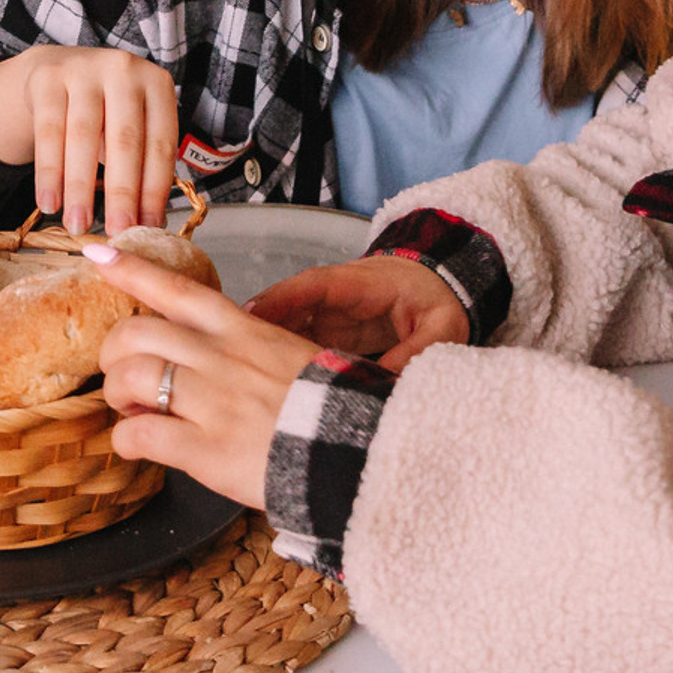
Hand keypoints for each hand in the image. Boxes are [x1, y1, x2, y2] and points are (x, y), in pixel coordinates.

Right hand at [0, 46, 178, 234]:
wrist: (60, 68)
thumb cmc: (107, 110)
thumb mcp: (133, 125)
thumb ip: (141, 165)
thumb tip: (148, 224)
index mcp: (157, 84)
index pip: (160, 144)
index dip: (155, 189)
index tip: (148, 228)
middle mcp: (124, 69)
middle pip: (124, 140)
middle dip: (121, 193)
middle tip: (117, 232)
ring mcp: (85, 69)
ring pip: (83, 137)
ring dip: (80, 188)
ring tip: (78, 225)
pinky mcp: (48, 78)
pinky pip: (48, 133)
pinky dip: (49, 173)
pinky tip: (49, 203)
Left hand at [89, 244, 322, 506]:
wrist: (353, 450)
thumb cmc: (324, 405)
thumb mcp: (287, 353)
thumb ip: (243, 347)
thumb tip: (205, 353)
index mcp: (241, 329)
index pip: (177, 288)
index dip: (131, 271)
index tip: (97, 255)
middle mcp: (220, 356)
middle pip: (136, 332)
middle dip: (113, 353)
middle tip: (121, 375)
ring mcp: (211, 401)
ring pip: (130, 377)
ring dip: (118, 395)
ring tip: (131, 411)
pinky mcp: (205, 449)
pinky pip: (140, 435)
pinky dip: (126, 440)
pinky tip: (138, 445)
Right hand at [250, 255, 467, 371]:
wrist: (441, 288)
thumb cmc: (437, 301)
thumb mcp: (441, 327)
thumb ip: (416, 353)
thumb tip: (386, 385)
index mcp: (361, 284)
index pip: (315, 285)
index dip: (283, 298)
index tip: (252, 313)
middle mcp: (335, 297)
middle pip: (289, 307)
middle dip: (259, 327)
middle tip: (230, 355)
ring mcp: (329, 315)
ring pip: (287, 327)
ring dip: (264, 348)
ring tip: (239, 378)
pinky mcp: (328, 334)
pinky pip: (297, 344)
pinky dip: (280, 361)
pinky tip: (264, 388)